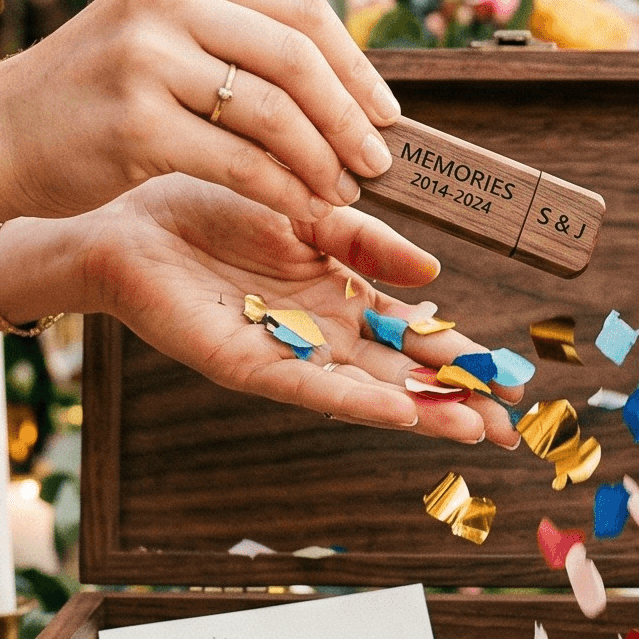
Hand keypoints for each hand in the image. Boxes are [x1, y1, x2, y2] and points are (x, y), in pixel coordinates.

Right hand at [0, 0, 400, 225]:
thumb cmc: (92, 94)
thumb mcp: (159, 31)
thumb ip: (235, 33)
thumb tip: (344, 74)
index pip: (301, 7)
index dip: (356, 64)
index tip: (386, 110)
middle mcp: (166, 1)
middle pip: (298, 57)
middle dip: (351, 116)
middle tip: (380, 160)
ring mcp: (148, 60)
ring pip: (275, 112)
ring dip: (324, 159)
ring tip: (346, 190)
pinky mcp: (136, 125)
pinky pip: (240, 162)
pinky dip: (285, 191)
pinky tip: (304, 209)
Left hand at [72, 176, 526, 441]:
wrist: (127, 218)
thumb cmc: (209, 208)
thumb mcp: (307, 213)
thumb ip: (366, 241)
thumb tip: (433, 272)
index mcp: (336, 294)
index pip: (412, 333)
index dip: (461, 357)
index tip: (511, 380)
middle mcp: (317, 333)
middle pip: (400, 374)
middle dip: (454, 401)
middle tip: (510, 430)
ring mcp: (285, 352)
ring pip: (364, 390)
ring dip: (418, 412)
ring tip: (470, 431)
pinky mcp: (245, 361)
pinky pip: (309, 385)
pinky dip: (356, 401)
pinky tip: (399, 411)